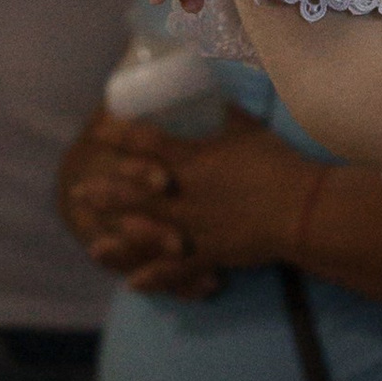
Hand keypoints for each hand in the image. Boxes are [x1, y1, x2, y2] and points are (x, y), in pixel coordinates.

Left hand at [58, 105, 322, 295]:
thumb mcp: (250, 131)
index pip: (148, 144)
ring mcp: (195, 227)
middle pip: (135, 192)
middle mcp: (186, 194)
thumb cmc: (279, 164)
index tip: (98, 132)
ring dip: (119, 239)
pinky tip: (131, 284)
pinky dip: (155, 276)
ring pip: (148, 233)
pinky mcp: (211, 253)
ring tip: (92, 244)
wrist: (304, 208)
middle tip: (78, 193)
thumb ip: (228, 115)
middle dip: (105, 193)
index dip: (121, 136)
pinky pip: (177, 268)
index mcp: (194, 160)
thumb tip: (217, 95)